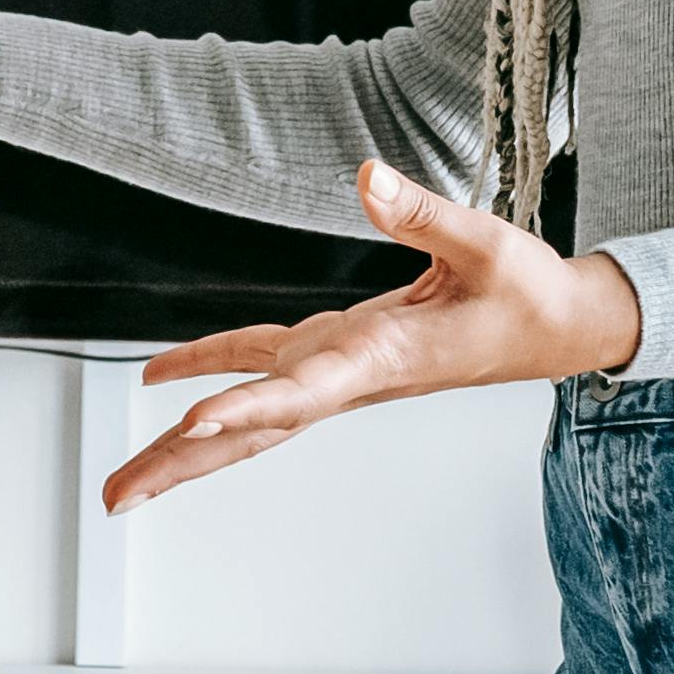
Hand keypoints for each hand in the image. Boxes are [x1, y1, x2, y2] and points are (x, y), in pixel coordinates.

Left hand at [105, 161, 644, 507]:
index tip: (190, 424)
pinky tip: (160, 378)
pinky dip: (210, 368)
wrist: (557, 329)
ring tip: (122, 482)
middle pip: (254, 428)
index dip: (246, 407)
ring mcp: (340, 370)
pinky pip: (261, 366)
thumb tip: (366, 176)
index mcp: (384, 358)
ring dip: (185, 447)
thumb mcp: (485, 243)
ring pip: (249, 414)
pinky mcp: (339, 351)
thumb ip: (423, 214)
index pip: (305, 390)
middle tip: (116, 497)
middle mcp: (350, 376)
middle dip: (184, 464)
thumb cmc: (527, 292)